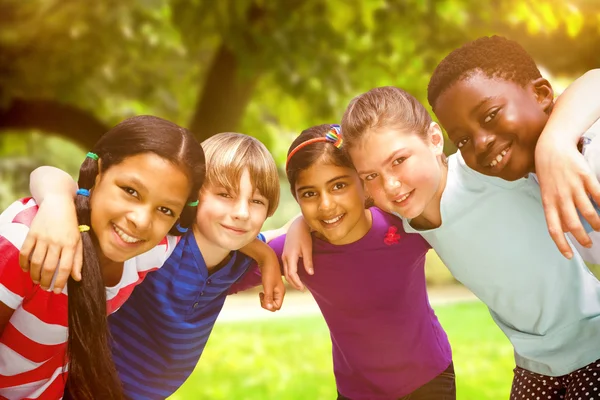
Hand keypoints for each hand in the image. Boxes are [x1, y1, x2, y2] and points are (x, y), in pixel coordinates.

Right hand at [19, 195, 82, 292]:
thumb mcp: (79, 240)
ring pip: (36, 262)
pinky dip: (23, 263)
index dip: (60, 282)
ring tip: (37, 281)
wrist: (58, 203)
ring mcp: (43, 237)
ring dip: (35, 275)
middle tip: (45, 288)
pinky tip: (26, 270)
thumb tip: (77, 278)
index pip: (65, 267)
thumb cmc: (71, 224)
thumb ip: (78, 259)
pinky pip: (25, 252)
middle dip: (46, 281)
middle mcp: (57, 242)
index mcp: (71, 244)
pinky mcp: (32, 233)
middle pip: (49, 267)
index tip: (56, 291)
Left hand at [259, 258, 284, 311]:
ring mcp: (275, 289)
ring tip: (261, 294)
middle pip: (274, 305)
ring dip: (265, 300)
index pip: (277, 307)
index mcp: (281, 293)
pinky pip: (269, 296)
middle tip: (261, 297)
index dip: (269, 306)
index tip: (263, 299)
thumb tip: (269, 308)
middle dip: (267, 304)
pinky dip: (264, 296)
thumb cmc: (269, 273)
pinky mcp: (271, 286)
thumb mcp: (268, 286)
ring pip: (271, 301)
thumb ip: (268, 297)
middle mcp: (279, 292)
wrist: (267, 260)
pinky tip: (261, 292)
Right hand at [281, 217, 312, 290]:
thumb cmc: (303, 236)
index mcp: (290, 256)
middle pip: (287, 275)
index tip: (303, 288)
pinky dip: (290, 274)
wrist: (296, 226)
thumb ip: (308, 261)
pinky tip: (296, 276)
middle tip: (302, 289)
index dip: (297, 282)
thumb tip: (310, 274)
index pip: (292, 273)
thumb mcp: (308, 248)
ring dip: (291, 279)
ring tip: (299, 285)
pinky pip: (285, 267)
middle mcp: (285, 257)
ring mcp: (284, 256)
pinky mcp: (285, 255)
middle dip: (294, 283)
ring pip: (285, 272)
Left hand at [535, 137, 599, 257]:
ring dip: (596, 223)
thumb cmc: (548, 172)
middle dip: (582, 238)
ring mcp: (573, 187)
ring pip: (588, 212)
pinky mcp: (585, 177)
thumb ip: (555, 208)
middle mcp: (560, 196)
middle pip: (573, 224)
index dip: (561, 244)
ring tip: (599, 228)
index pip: (553, 228)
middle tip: (589, 243)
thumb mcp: (546, 192)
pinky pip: (598, 195)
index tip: (569, 255)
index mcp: (548, 202)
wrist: (552, 147)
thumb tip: (564, 228)